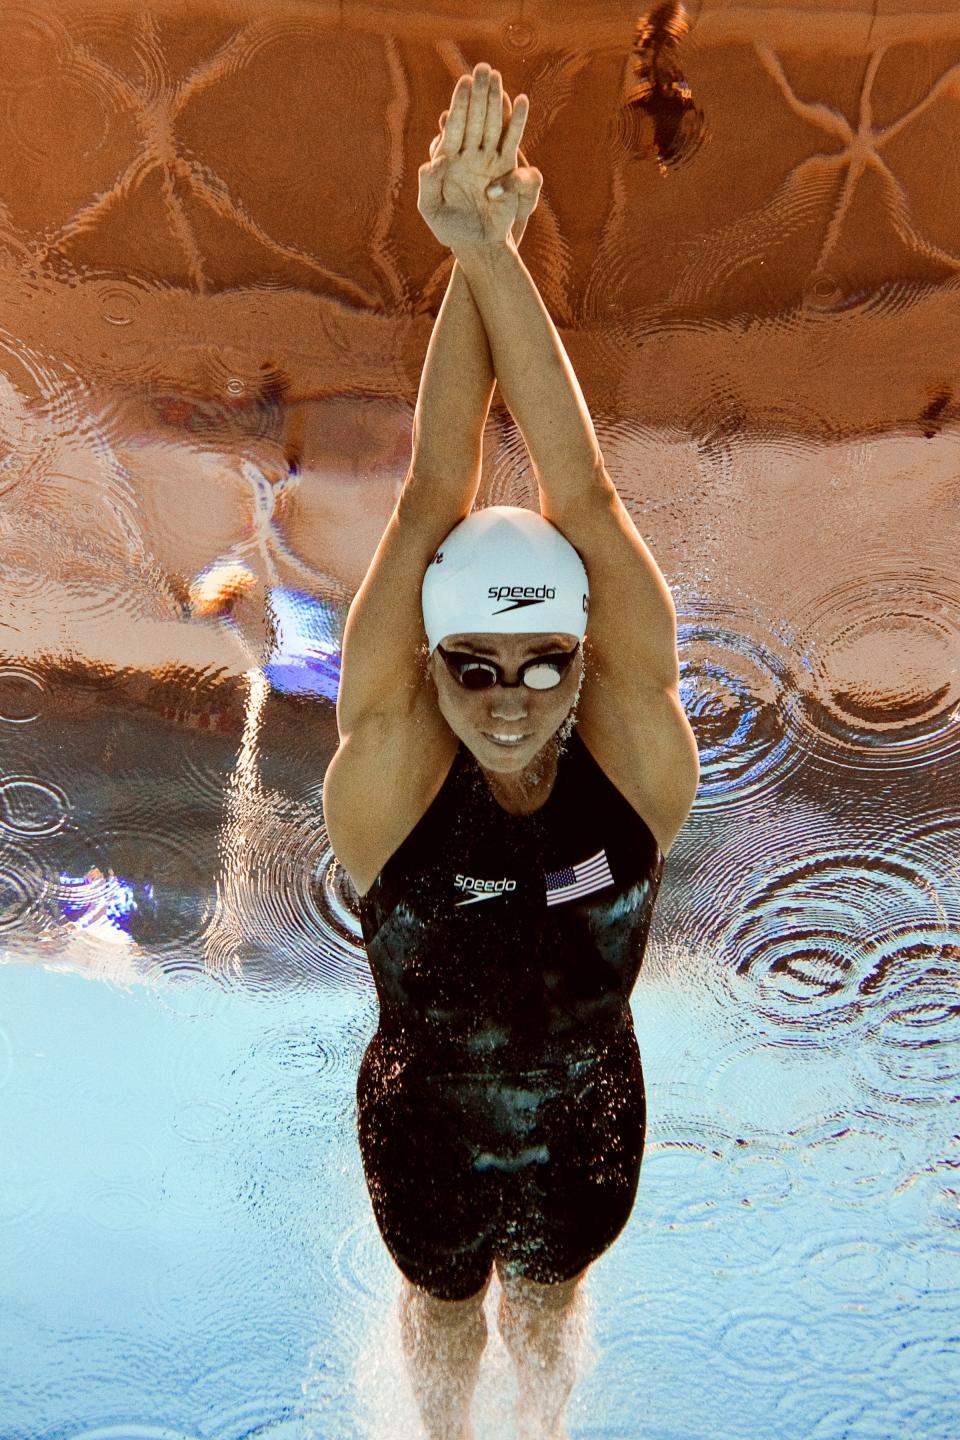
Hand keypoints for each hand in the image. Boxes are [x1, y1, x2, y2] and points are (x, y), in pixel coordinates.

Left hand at [417, 62, 542, 250]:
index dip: (459, 105)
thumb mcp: (431, 209)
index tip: (464, 84)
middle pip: (475, 118)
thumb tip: (432, 161)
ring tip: (497, 77)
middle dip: (478, 94)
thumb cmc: (450, 229)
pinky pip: (512, 141)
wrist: (476, 245)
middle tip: (483, 68)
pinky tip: (521, 101)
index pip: (454, 127)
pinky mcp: (507, 169)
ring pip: (493, 124)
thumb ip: (428, 185)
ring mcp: (488, 160)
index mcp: (448, 160)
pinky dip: (517, 122)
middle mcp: (469, 155)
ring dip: (496, 100)